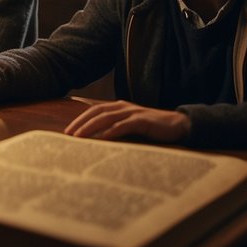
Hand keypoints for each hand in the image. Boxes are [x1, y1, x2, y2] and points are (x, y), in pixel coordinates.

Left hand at [64, 100, 191, 142]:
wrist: (178, 125)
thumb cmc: (152, 128)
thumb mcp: (131, 126)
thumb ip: (116, 128)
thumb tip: (97, 139)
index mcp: (119, 107)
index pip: (94, 111)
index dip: (80, 119)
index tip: (68, 131)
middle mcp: (123, 107)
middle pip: (96, 112)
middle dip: (81, 123)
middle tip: (68, 135)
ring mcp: (133, 112)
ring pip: (107, 118)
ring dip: (91, 127)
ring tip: (79, 137)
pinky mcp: (143, 121)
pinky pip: (124, 125)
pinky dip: (111, 131)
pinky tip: (103, 138)